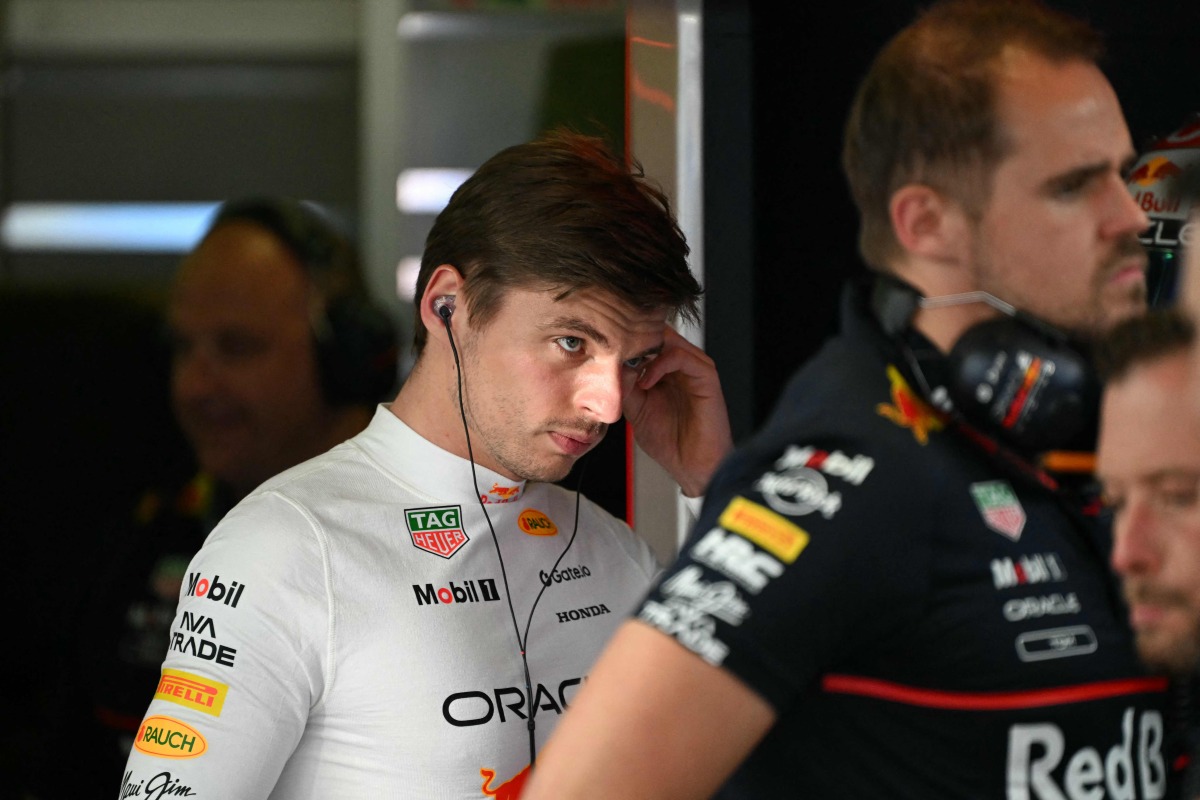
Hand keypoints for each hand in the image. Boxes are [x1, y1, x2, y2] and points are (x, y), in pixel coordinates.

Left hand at [622, 325, 732, 496]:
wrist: (691, 465)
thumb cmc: (669, 441)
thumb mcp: (634, 407)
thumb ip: (624, 383)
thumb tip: (609, 364)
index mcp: (665, 370)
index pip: (645, 340)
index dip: (624, 342)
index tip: (602, 353)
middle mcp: (681, 365)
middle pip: (656, 333)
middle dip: (632, 341)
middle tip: (612, 354)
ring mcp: (695, 368)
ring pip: (668, 339)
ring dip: (643, 351)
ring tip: (628, 370)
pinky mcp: (706, 376)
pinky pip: (681, 356)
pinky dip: (660, 364)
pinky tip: (646, 382)